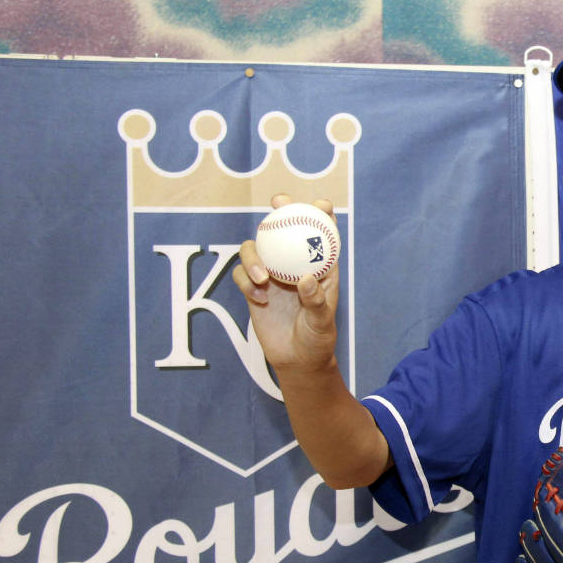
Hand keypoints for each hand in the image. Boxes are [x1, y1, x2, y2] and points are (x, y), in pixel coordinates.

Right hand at [231, 194, 339, 372]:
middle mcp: (293, 265)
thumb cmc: (316, 339)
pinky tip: (259, 298)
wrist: (296, 359)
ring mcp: (271, 274)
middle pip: (284, 229)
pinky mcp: (253, 287)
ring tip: (262, 278)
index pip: (321, 234)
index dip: (321, 214)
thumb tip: (306, 278)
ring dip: (254, 256)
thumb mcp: (321, 322)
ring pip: (256, 248)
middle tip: (278, 203)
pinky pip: (241, 273)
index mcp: (319, 268)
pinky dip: (246, 281)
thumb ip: (316, 301)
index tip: (320, 204)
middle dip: (282, 209)